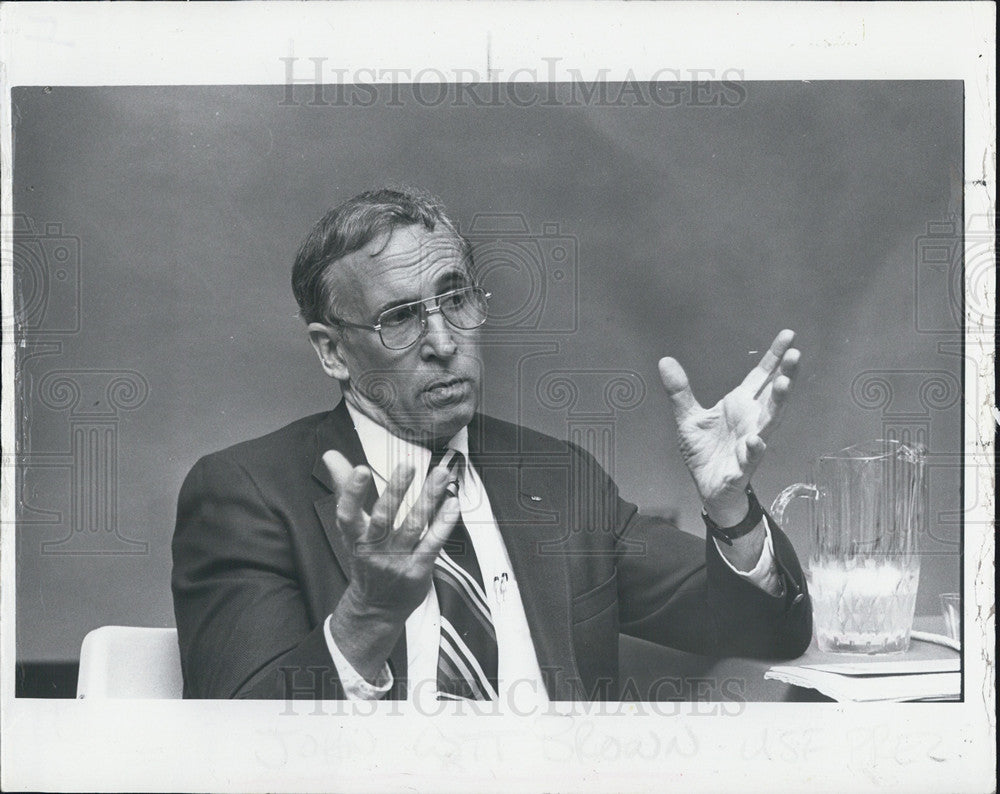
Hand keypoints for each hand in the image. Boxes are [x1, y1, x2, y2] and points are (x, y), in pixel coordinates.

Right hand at [324, 451, 459, 680]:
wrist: (376, 608)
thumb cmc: (365, 557)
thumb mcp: (351, 527)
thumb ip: (345, 488)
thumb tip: (331, 454)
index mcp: (353, 536)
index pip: (348, 513)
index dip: (352, 492)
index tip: (361, 469)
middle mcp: (372, 549)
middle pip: (383, 517)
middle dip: (396, 490)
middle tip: (408, 464)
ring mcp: (396, 561)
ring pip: (413, 526)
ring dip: (428, 498)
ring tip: (441, 473)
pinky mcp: (417, 570)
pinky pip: (432, 543)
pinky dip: (443, 523)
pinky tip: (452, 503)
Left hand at [658, 329, 799, 525]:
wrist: (707, 488)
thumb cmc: (705, 451)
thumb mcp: (687, 418)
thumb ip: (679, 391)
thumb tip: (665, 361)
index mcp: (740, 405)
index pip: (761, 377)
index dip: (775, 357)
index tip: (788, 336)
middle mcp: (751, 421)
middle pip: (772, 396)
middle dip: (785, 376)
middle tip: (796, 355)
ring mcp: (750, 444)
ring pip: (768, 423)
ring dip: (777, 404)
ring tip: (784, 385)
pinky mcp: (742, 468)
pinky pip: (750, 458)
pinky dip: (754, 449)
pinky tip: (756, 440)